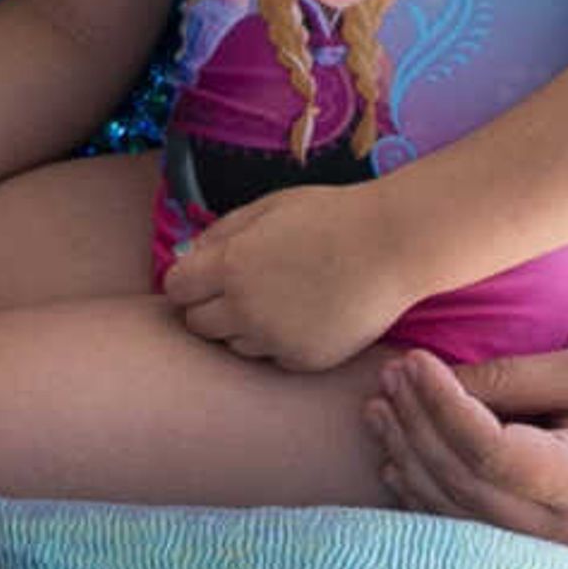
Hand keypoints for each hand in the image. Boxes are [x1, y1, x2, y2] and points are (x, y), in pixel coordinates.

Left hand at [159, 185, 411, 370]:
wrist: (391, 246)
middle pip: (197, 324)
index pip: (175, 290)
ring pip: (234, 345)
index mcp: (230, 265)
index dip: (187, 281)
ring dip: (244, 327)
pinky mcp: (303, 361)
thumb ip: (221, 233)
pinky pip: (273, 358)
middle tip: (240, 289)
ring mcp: (274, 340)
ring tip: (280, 299)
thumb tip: (190, 257)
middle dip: (209, 307)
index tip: (205, 276)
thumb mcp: (268, 207)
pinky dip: (279, 343)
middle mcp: (245, 309)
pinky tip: (305, 315)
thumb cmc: (330, 217)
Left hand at [363, 341, 567, 550]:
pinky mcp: (554, 545)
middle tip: (387, 376)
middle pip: (469, 489)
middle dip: (417, 431)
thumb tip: (436, 381)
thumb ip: (514, 379)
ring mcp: (566, 548)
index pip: (493, 454)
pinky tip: (399, 456)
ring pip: (463, 517)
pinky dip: (432, 494)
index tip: (412, 361)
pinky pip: (478, 526)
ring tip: (380, 407)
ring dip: (412, 463)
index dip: (442, 407)